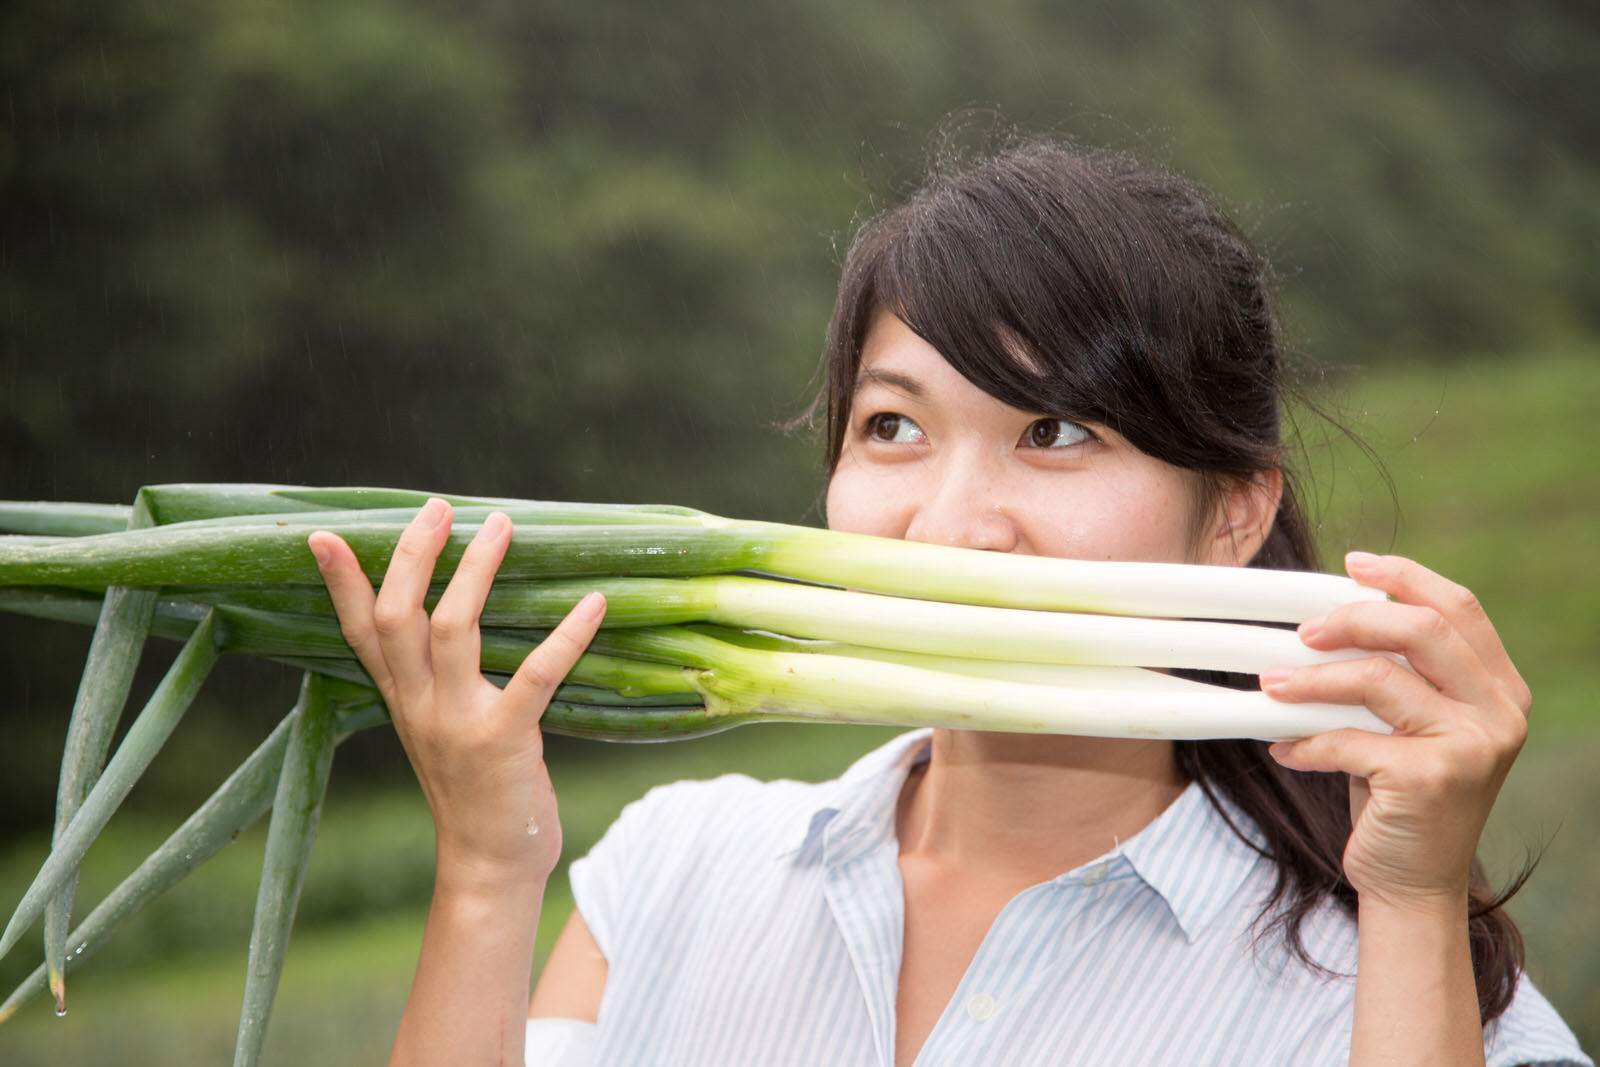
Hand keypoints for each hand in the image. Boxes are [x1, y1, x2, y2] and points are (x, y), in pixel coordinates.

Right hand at [307, 499, 605, 890]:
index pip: (359, 631)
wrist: (489, 866)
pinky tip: (593, 602)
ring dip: (475, 572)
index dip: (341, 584)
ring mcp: (457, 722)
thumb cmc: (475, 790)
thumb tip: (451, 617)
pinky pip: (536, 675)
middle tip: (438, 507)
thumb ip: (436, 679)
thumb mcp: (439, 729)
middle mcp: (419, 705)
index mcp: (402, 700)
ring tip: (500, 525)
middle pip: (396, 616)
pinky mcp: (504, 740)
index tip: (325, 536)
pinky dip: (567, 634)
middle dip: (412, 555)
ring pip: (451, 629)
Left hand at [1259, 551, 1529, 907]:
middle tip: (1304, 631)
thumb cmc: (1400, 796)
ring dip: (1313, 679)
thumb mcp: (1408, 726)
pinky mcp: (1433, 779)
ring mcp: (1472, 747)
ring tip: (1272, 685)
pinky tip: (1286, 749)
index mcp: (1499, 690)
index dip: (1405, 575)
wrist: (1412, 882)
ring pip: (1379, 679)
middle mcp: (1498, 713)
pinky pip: (1350, 739)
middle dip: (1353, 618)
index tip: (1353, 561)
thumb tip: (1325, 618)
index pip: (1458, 608)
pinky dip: (1307, 741)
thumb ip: (1395, 675)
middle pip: (1423, 629)